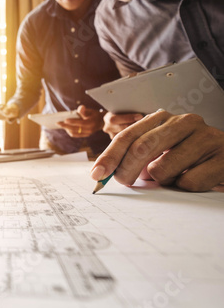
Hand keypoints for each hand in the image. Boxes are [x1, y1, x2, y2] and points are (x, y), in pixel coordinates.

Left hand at [56, 105, 105, 137]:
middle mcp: (89, 130)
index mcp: (91, 123)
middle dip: (65, 126)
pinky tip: (65, 127)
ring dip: (66, 129)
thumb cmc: (94, 115)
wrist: (101, 122)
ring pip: (74, 133)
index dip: (72, 122)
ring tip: (60, 124)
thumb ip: (84, 110)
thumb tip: (80, 108)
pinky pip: (75, 135)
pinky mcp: (85, 135)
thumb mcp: (91, 111)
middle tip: (57, 123)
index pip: (81, 123)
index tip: (65, 119)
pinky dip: (69, 131)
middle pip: (75, 129)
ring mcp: (87, 134)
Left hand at [90, 110, 223, 190]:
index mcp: (163, 119)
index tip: (96, 174)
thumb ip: (135, 158)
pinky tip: (196, 179)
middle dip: (126, 169)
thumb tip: (105, 173)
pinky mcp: (223, 156)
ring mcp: (205, 137)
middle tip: (124, 183)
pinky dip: (185, 187)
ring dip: (161, 181)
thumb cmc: (190, 157)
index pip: (128, 136)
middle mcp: (184, 122)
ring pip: (163, 168)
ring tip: (174, 177)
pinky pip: (188, 182)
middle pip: (141, 147)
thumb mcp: (160, 152)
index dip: (109, 156)